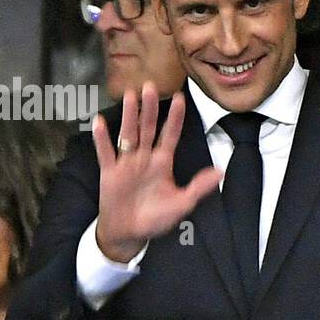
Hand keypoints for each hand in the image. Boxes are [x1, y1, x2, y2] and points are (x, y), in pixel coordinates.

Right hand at [92, 83, 221, 262]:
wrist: (129, 233)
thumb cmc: (155, 218)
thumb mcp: (182, 203)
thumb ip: (199, 187)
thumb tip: (220, 172)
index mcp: (162, 163)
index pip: (170, 135)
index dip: (175, 118)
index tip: (180, 98)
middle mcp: (144, 158)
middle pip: (148, 128)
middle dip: (150, 108)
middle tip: (151, 85)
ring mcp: (126, 163)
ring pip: (128, 134)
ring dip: (129, 115)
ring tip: (130, 95)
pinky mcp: (109, 172)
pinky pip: (106, 152)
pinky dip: (102, 138)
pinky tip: (100, 122)